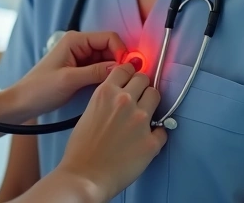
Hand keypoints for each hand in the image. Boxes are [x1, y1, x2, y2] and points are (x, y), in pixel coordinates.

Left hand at [8, 31, 126, 118]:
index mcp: (75, 40)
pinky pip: (101, 69)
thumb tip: (122, 67)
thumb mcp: (69, 80)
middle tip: (127, 80)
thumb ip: (96, 72)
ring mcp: (80, 58)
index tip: (128, 69)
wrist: (22, 103)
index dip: (121, 51)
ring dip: (114, 70)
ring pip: (107, 60)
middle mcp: (80, 45)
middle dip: (120, 61)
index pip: (109, 38)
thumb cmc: (40, 89)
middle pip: (110, 48)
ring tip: (120, 86)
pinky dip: (107, 77)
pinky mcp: (81, 70)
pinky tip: (110, 88)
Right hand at [56, 63, 167, 199]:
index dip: (130, 73)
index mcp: (106, 93)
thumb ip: (105, 100)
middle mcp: (125, 101)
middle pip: (144, 79)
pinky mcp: (151, 141)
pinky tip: (146, 140)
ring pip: (156, 96)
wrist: (84, 176)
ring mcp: (141, 120)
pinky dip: (156, 134)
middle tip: (138, 98)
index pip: (126, 68)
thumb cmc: (80, 149)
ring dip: (151, 104)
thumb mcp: (88, 112)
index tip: (131, 77)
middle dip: (141, 87)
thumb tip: (119, 97)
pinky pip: (163, 129)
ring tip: (143, 116)